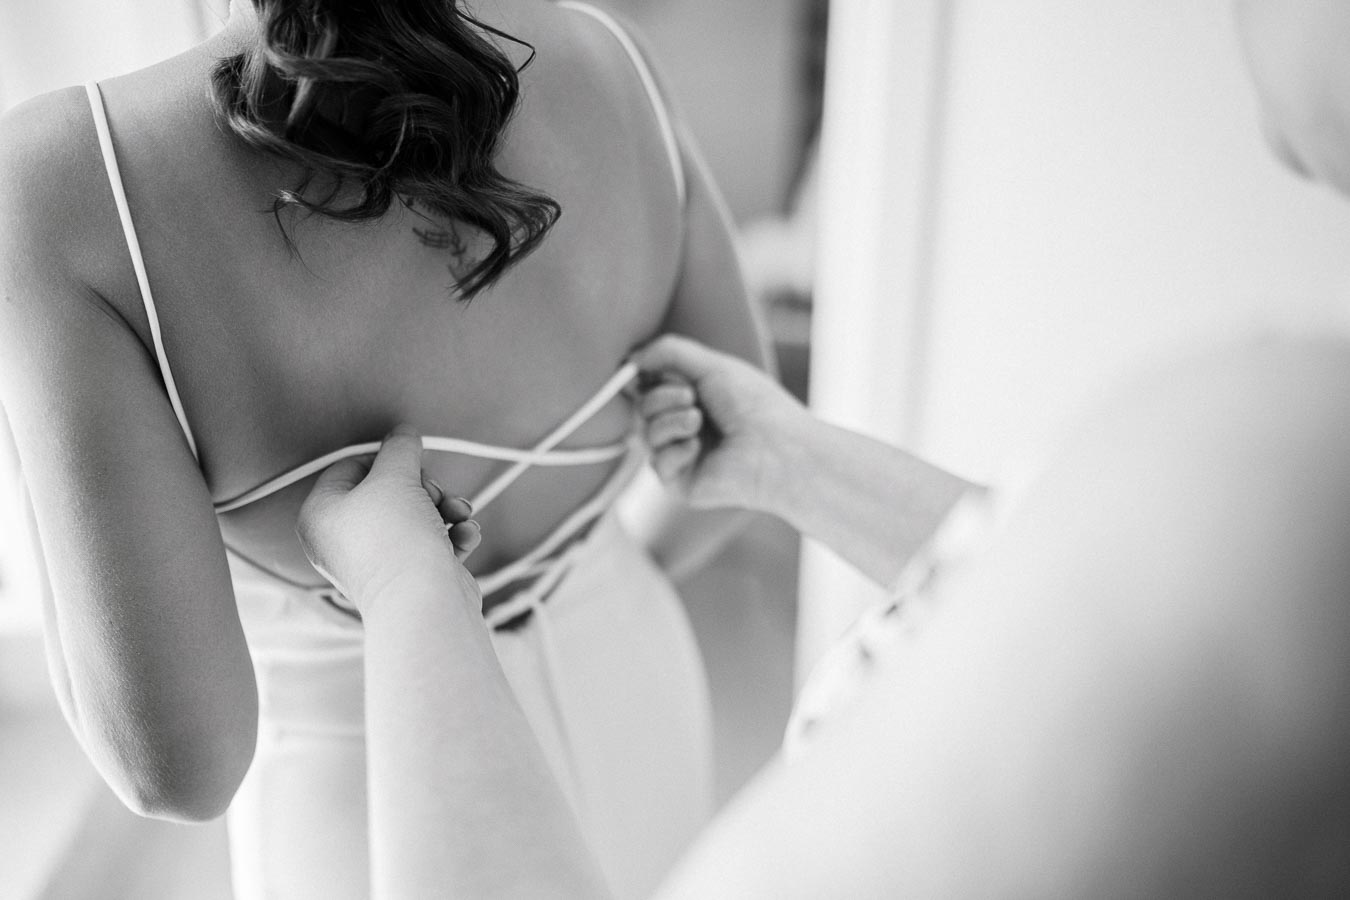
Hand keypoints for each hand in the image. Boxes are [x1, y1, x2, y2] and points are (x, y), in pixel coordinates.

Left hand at [297, 425, 481, 609]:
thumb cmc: (395, 539)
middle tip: (435, 493)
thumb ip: (399, 449)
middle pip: (388, 492)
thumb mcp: (395, 476)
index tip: (410, 463)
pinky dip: (452, 535)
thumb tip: (403, 433)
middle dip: (424, 487)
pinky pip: (430, 543)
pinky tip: (466, 535)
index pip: (350, 468)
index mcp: (320, 515)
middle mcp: (342, 540)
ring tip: (460, 513)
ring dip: (446, 508)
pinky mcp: (408, 577)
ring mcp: (376, 561)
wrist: (423, 602)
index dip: (386, 459)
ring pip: (415, 516)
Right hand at [631, 334, 807, 511]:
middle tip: (691, 397)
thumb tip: (632, 357)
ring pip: (646, 434)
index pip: (652, 386)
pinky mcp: (683, 483)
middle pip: (643, 409)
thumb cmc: (755, 406)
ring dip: (669, 421)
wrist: (776, 449)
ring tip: (698, 420)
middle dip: (660, 398)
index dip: (644, 377)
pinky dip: (676, 451)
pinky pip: (658, 464)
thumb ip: (670, 352)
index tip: (643, 369)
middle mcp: (688, 427)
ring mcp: (684, 456)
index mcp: (696, 399)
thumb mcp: (712, 366)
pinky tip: (699, 449)